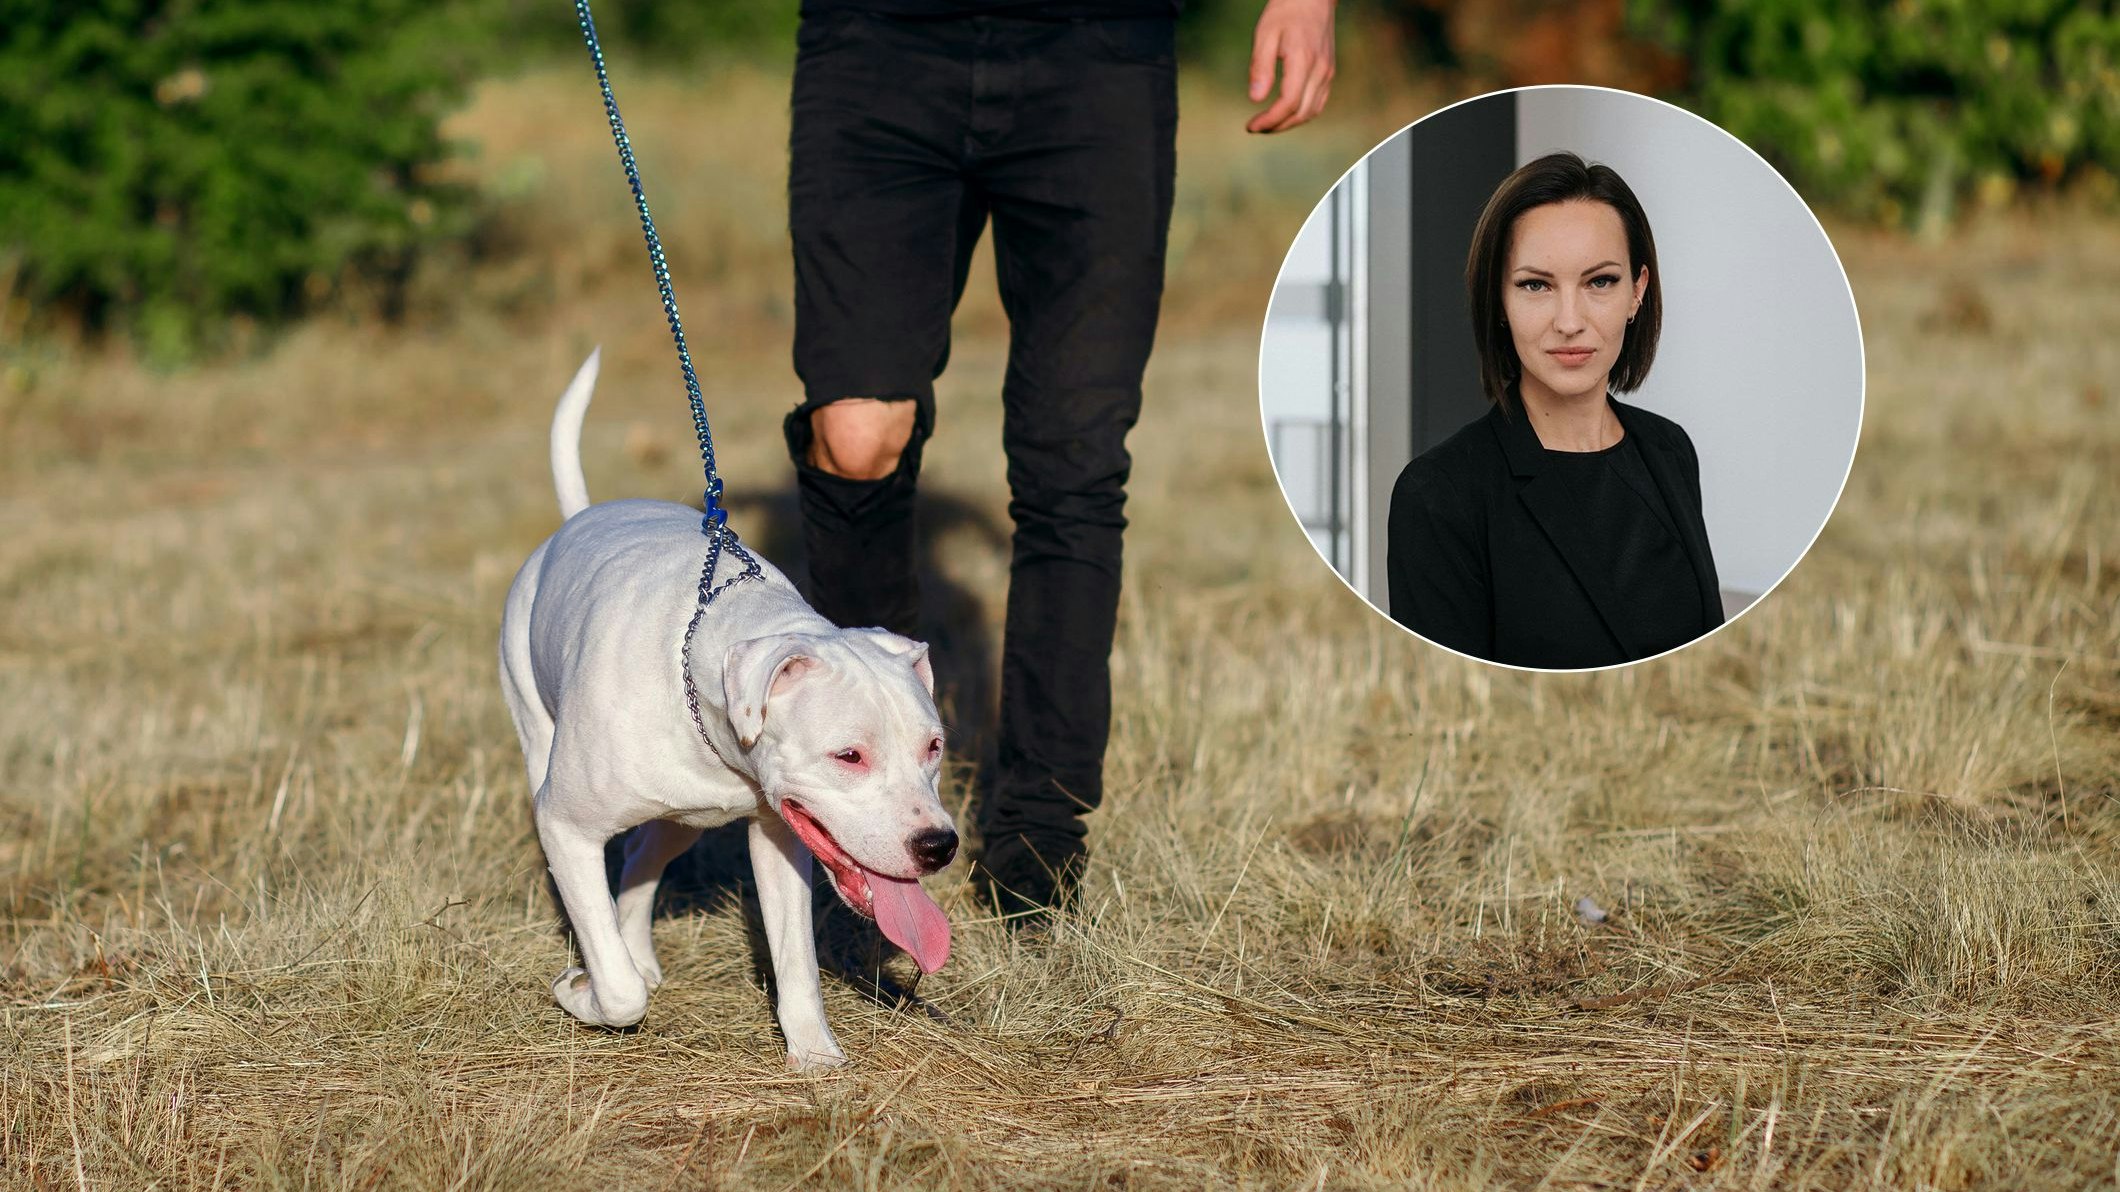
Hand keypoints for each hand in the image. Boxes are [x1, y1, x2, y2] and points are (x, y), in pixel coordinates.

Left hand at [1246, 0, 1335, 132]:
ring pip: (1312, 111)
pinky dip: (1302, 114)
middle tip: (1256, 128)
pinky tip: (1286, 114)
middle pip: (1301, 112)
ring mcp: (1328, 72)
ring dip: (1290, 123)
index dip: (1270, 120)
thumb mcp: (1265, 34)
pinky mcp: (1329, 72)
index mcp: (1303, 60)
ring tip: (1268, 125)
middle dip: (1277, 126)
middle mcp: (1320, 70)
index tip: (1252, 126)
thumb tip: (1255, 99)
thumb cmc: (1286, 11)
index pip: (1289, 103)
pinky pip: (1318, 102)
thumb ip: (1261, 67)